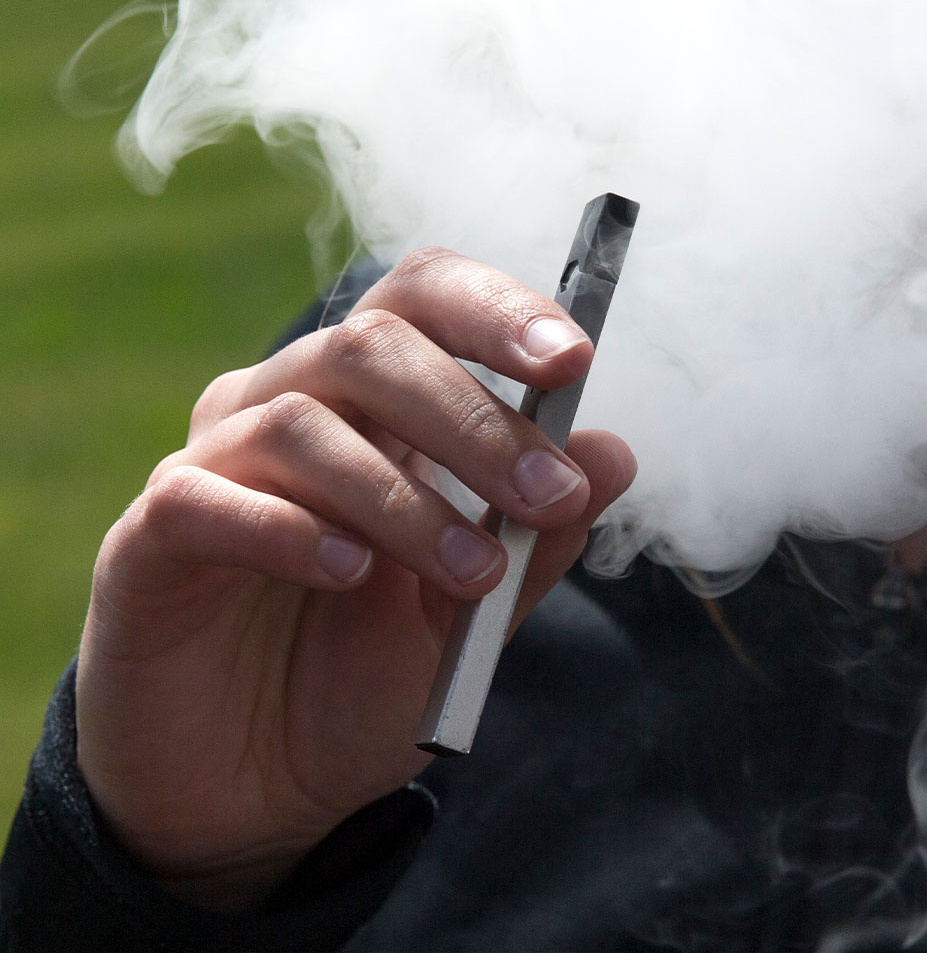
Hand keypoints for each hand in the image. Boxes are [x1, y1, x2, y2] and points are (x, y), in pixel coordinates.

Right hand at [74, 247, 636, 911]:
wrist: (260, 791)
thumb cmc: (365, 674)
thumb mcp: (474, 612)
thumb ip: (536, 538)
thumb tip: (615, 454)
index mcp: (374, 402)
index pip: (425, 299)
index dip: (497, 312)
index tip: (572, 361)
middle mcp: (288, 405)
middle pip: (373, 345)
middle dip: (476, 420)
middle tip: (546, 499)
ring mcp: (212, 463)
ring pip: (304, 423)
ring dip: (406, 496)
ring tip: (472, 573)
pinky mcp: (147, 538)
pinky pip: (208, 500)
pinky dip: (288, 529)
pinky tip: (351, 574)